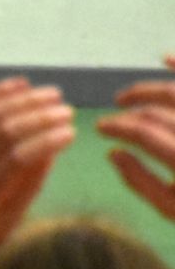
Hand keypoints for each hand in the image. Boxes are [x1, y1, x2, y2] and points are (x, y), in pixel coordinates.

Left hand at [0, 77, 74, 245]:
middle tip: (67, 110)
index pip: (17, 159)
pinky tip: (23, 84)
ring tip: (53, 95)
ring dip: (24, 100)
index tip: (71, 131)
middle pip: (4, 132)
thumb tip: (54, 145)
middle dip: (39, 117)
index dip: (46, 142)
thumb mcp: (12, 215)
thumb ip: (31, 182)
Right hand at [97, 54, 174, 220]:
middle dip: (128, 115)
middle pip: (156, 113)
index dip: (116, 127)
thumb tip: (114, 154)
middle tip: (113, 119)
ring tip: (130, 95)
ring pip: (174, 92)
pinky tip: (165, 58)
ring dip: (148, 89)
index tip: (100, 128)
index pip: (142, 133)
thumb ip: (142, 182)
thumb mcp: (174, 210)